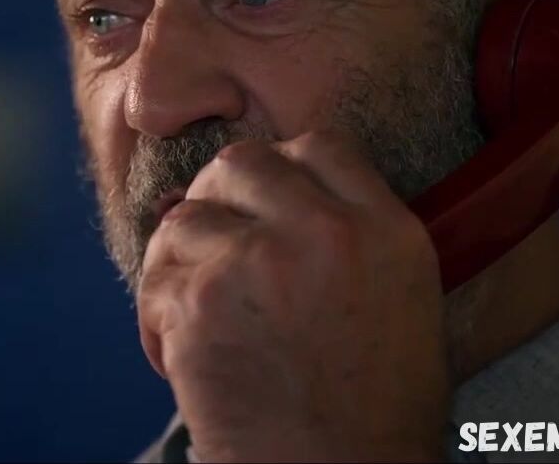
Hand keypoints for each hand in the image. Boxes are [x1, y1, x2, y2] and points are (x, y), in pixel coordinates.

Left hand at [136, 131, 448, 461]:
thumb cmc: (374, 413)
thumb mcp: (404, 301)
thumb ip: (352, 234)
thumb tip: (281, 194)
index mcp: (385, 230)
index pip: (320, 147)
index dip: (284, 169)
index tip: (265, 202)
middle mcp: (323, 232)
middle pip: (241, 163)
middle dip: (217, 198)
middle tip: (216, 245)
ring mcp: (255, 263)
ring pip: (183, 220)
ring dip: (179, 262)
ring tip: (198, 313)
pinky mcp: (197, 305)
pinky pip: (154, 282)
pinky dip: (157, 318)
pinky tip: (183, 356)